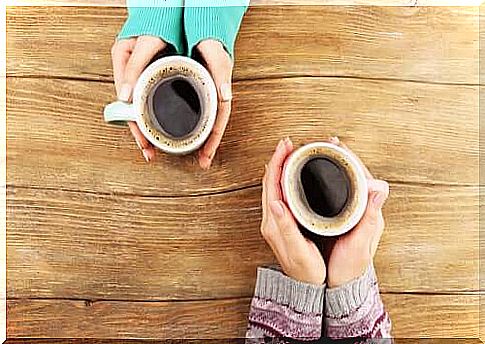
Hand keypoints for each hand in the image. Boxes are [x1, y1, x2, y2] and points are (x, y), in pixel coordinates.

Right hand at [111, 36, 166, 161]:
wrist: (163, 13)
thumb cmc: (153, 25)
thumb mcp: (145, 44)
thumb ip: (134, 68)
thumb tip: (124, 96)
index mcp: (124, 69)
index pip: (127, 105)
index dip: (135, 125)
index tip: (143, 143)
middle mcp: (130, 77)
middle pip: (133, 112)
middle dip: (142, 133)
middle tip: (150, 152)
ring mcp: (140, 80)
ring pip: (141, 110)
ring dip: (147, 128)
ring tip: (153, 147)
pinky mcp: (151, 80)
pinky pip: (149, 102)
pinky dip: (153, 116)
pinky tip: (159, 128)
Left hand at [195, 40, 233, 168]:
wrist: (206, 32)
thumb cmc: (213, 44)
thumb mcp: (217, 56)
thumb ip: (221, 73)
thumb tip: (225, 96)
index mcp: (220, 92)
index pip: (218, 122)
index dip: (213, 141)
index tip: (206, 157)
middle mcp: (214, 97)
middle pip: (211, 127)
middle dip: (207, 147)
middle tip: (202, 163)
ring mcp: (205, 96)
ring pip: (204, 123)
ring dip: (200, 140)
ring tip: (195, 155)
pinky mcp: (197, 93)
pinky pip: (197, 114)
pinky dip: (192, 126)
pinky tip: (184, 133)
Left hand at [260, 138, 325, 284]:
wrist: (304, 285)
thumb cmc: (305, 270)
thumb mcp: (297, 250)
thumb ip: (286, 227)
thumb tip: (276, 202)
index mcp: (273, 222)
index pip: (271, 185)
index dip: (278, 163)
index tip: (285, 146)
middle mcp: (271, 218)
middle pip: (271, 181)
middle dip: (278, 159)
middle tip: (289, 143)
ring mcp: (276, 219)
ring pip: (275, 186)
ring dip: (281, 167)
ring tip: (291, 153)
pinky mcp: (282, 220)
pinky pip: (281, 193)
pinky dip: (285, 178)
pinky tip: (294, 174)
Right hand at [325, 137, 389, 287]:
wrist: (343, 283)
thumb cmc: (351, 266)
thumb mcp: (360, 244)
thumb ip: (369, 218)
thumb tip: (381, 187)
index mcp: (370, 211)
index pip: (361, 176)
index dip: (349, 158)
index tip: (336, 144)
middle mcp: (362, 208)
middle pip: (352, 175)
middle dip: (339, 156)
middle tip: (326, 142)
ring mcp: (352, 211)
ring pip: (343, 181)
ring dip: (333, 165)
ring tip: (320, 152)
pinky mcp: (341, 215)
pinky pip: (335, 191)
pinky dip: (326, 179)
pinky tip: (316, 175)